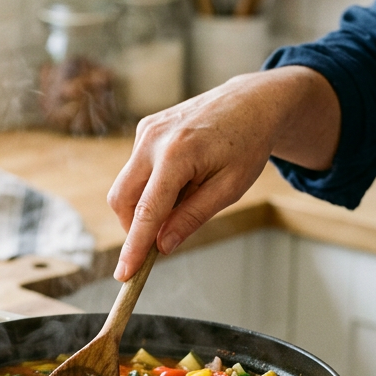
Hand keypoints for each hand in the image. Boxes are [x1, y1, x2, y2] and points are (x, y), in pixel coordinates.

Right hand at [107, 66, 339, 279]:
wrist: (253, 101)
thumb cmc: (248, 144)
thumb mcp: (229, 188)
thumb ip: (193, 217)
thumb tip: (163, 246)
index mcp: (178, 154)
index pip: (147, 212)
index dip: (134, 247)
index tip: (124, 274)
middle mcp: (153, 139)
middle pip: (122, 199)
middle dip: (134, 227)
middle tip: (162, 239)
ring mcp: (145, 130)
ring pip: (126, 185)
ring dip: (145, 205)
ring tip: (186, 196)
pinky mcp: (145, 127)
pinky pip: (136, 169)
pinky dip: (150, 185)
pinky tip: (182, 178)